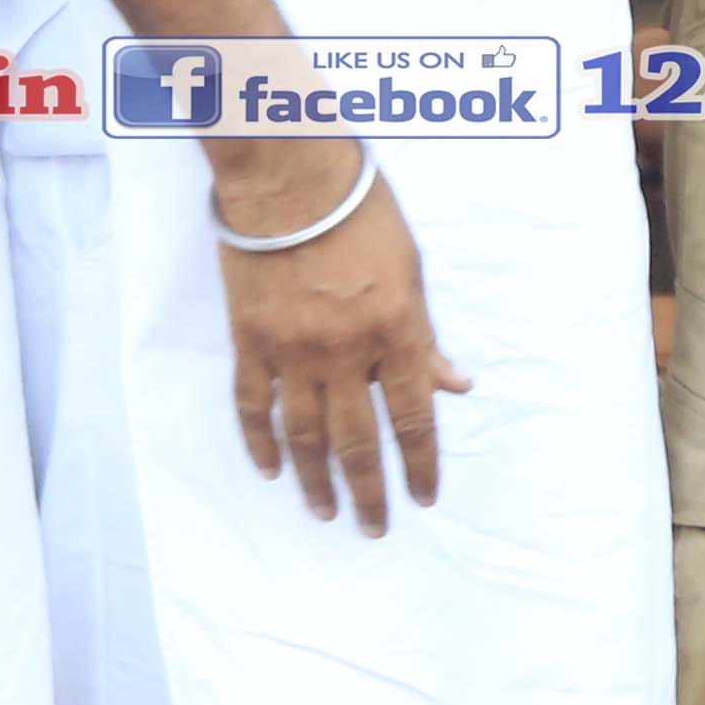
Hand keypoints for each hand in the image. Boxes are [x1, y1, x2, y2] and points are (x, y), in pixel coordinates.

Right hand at [218, 153, 465, 534]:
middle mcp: (347, 353)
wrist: (289, 176)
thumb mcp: (412, 270)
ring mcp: (294, 351)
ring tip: (324, 512)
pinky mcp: (251, 340)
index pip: (413, 419)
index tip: (424, 497)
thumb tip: (454, 385)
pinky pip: (253, 405)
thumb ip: (426, 336)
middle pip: (358, 441)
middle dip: (370, 491)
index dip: (420, 465)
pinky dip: (260, 441)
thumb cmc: (362, 211)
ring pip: (304, 435)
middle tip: (373, 528)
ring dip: (316, 480)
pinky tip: (270, 469)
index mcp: (397, 333)